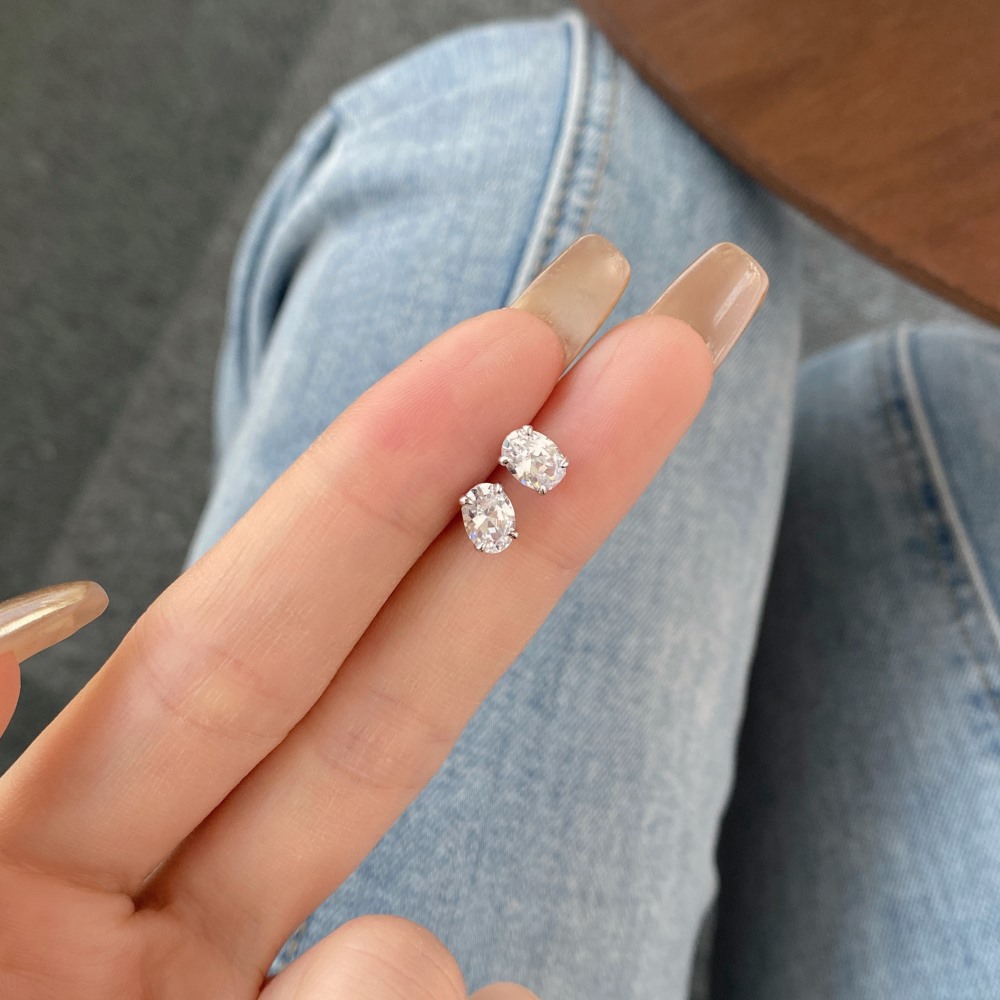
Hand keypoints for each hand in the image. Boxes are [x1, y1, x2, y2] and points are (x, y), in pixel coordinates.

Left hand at [0, 237, 762, 997]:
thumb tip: (58, 602)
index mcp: (51, 853)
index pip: (255, 630)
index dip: (388, 483)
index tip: (519, 347)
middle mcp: (172, 917)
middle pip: (390, 693)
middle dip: (542, 509)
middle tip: (670, 348)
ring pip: (421, 945)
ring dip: (411, 983)